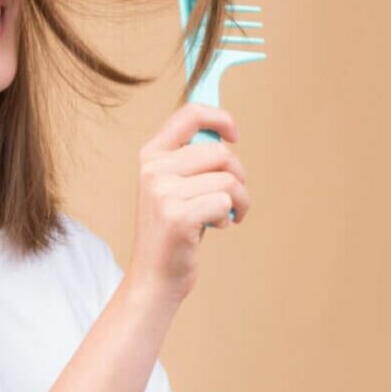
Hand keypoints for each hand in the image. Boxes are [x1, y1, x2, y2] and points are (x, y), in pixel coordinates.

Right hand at [125, 102, 251, 304]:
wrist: (154, 276)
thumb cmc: (173, 229)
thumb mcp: (173, 186)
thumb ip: (191, 159)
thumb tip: (224, 134)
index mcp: (151, 155)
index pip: (189, 115)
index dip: (220, 117)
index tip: (234, 134)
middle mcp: (153, 169)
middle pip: (220, 152)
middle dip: (238, 175)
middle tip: (231, 196)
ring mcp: (162, 192)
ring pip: (228, 179)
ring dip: (239, 201)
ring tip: (226, 215)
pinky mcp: (177, 216)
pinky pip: (225, 203)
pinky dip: (229, 216)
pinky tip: (216, 227)